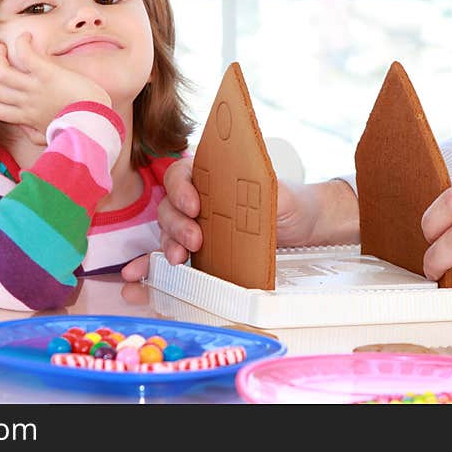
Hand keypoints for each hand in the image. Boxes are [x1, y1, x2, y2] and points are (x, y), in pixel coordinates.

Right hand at [0, 34, 111, 143]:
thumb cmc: (79, 127)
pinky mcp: (48, 74)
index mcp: (28, 117)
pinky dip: (21, 43)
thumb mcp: (51, 135)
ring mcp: (35, 88)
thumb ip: (35, 134)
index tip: (3, 90)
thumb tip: (24, 127)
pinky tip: (26, 37)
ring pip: (1, 72)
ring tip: (3, 48)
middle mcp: (26, 103)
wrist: (95, 122)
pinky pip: (25, 55)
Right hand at [151, 158, 359, 270]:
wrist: (301, 230)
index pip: (181, 174)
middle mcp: (197, 199)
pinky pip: (169, 256)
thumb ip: (266, 191)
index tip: (195, 205)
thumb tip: (255, 192)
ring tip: (180, 260)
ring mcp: (195, 226)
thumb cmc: (288, 203)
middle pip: (169, 205)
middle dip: (176, 224)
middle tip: (195, 240)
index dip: (181, 188)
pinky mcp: (197, 252)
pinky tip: (151, 277)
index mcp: (212, 176)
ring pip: (167, 231)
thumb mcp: (282, 194)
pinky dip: (157, 266)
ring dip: (168, 245)